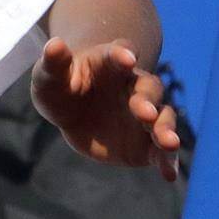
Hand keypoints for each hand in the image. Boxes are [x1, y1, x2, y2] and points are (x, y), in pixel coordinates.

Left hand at [32, 37, 180, 180]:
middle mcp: (135, 86)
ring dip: (166, 128)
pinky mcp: (147, 141)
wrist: (73, 114)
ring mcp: (145, 114)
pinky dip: (168, 161)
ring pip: (163, 117)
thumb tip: (55, 44)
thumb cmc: (61, 87)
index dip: (123, 54)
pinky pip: (162, 151)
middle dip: (147, 99)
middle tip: (144, 112)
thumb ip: (54, 63)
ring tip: (169, 142)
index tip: (127, 59)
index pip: (120, 53)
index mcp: (111, 62)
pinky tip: (169, 174)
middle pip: (148, 88)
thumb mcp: (49, 77)